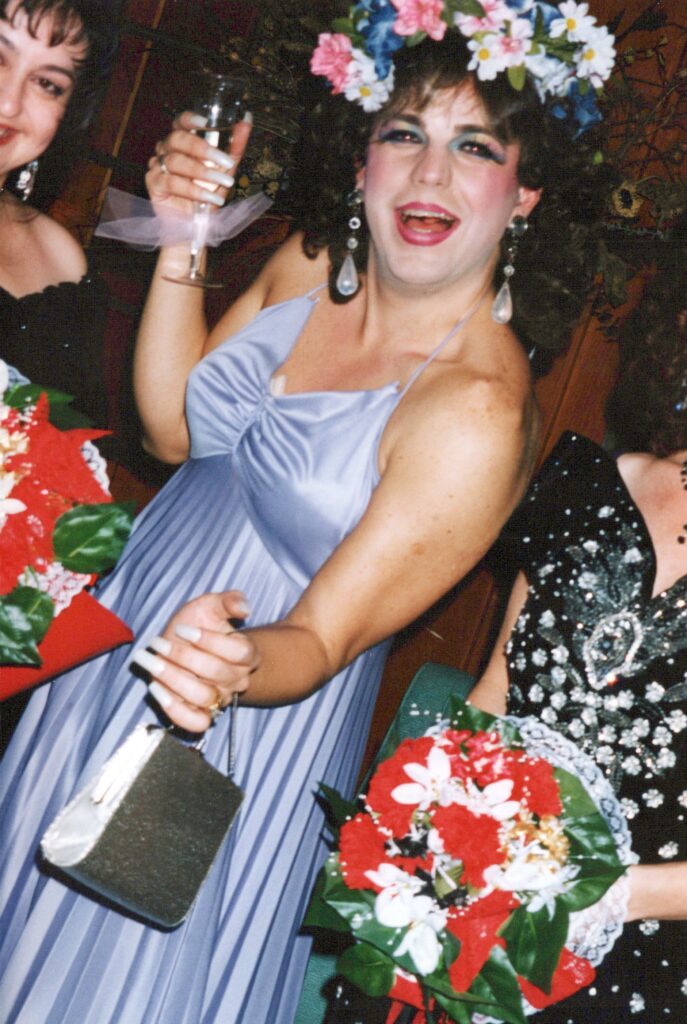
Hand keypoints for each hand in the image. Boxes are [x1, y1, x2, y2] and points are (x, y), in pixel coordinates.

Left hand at [131, 590, 257, 731]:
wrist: (187, 644)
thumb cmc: (201, 623)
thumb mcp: (212, 605)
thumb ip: (228, 601)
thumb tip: (244, 607)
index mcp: (247, 653)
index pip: (239, 652)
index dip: (210, 640)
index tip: (182, 629)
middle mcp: (237, 679)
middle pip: (217, 672)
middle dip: (183, 655)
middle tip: (158, 642)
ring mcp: (220, 699)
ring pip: (204, 696)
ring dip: (173, 678)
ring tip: (152, 662)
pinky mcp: (202, 715)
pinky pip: (196, 723)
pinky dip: (175, 709)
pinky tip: (156, 687)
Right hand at [145, 110, 252, 215]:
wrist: (195, 225)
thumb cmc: (207, 194)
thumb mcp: (225, 170)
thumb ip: (234, 146)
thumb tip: (246, 121)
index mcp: (182, 141)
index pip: (181, 122)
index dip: (190, 118)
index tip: (206, 121)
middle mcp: (166, 149)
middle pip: (178, 139)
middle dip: (203, 149)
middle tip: (226, 163)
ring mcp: (157, 165)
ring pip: (175, 160)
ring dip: (203, 172)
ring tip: (224, 183)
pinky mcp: (153, 184)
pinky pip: (171, 182)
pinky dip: (193, 190)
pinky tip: (210, 198)